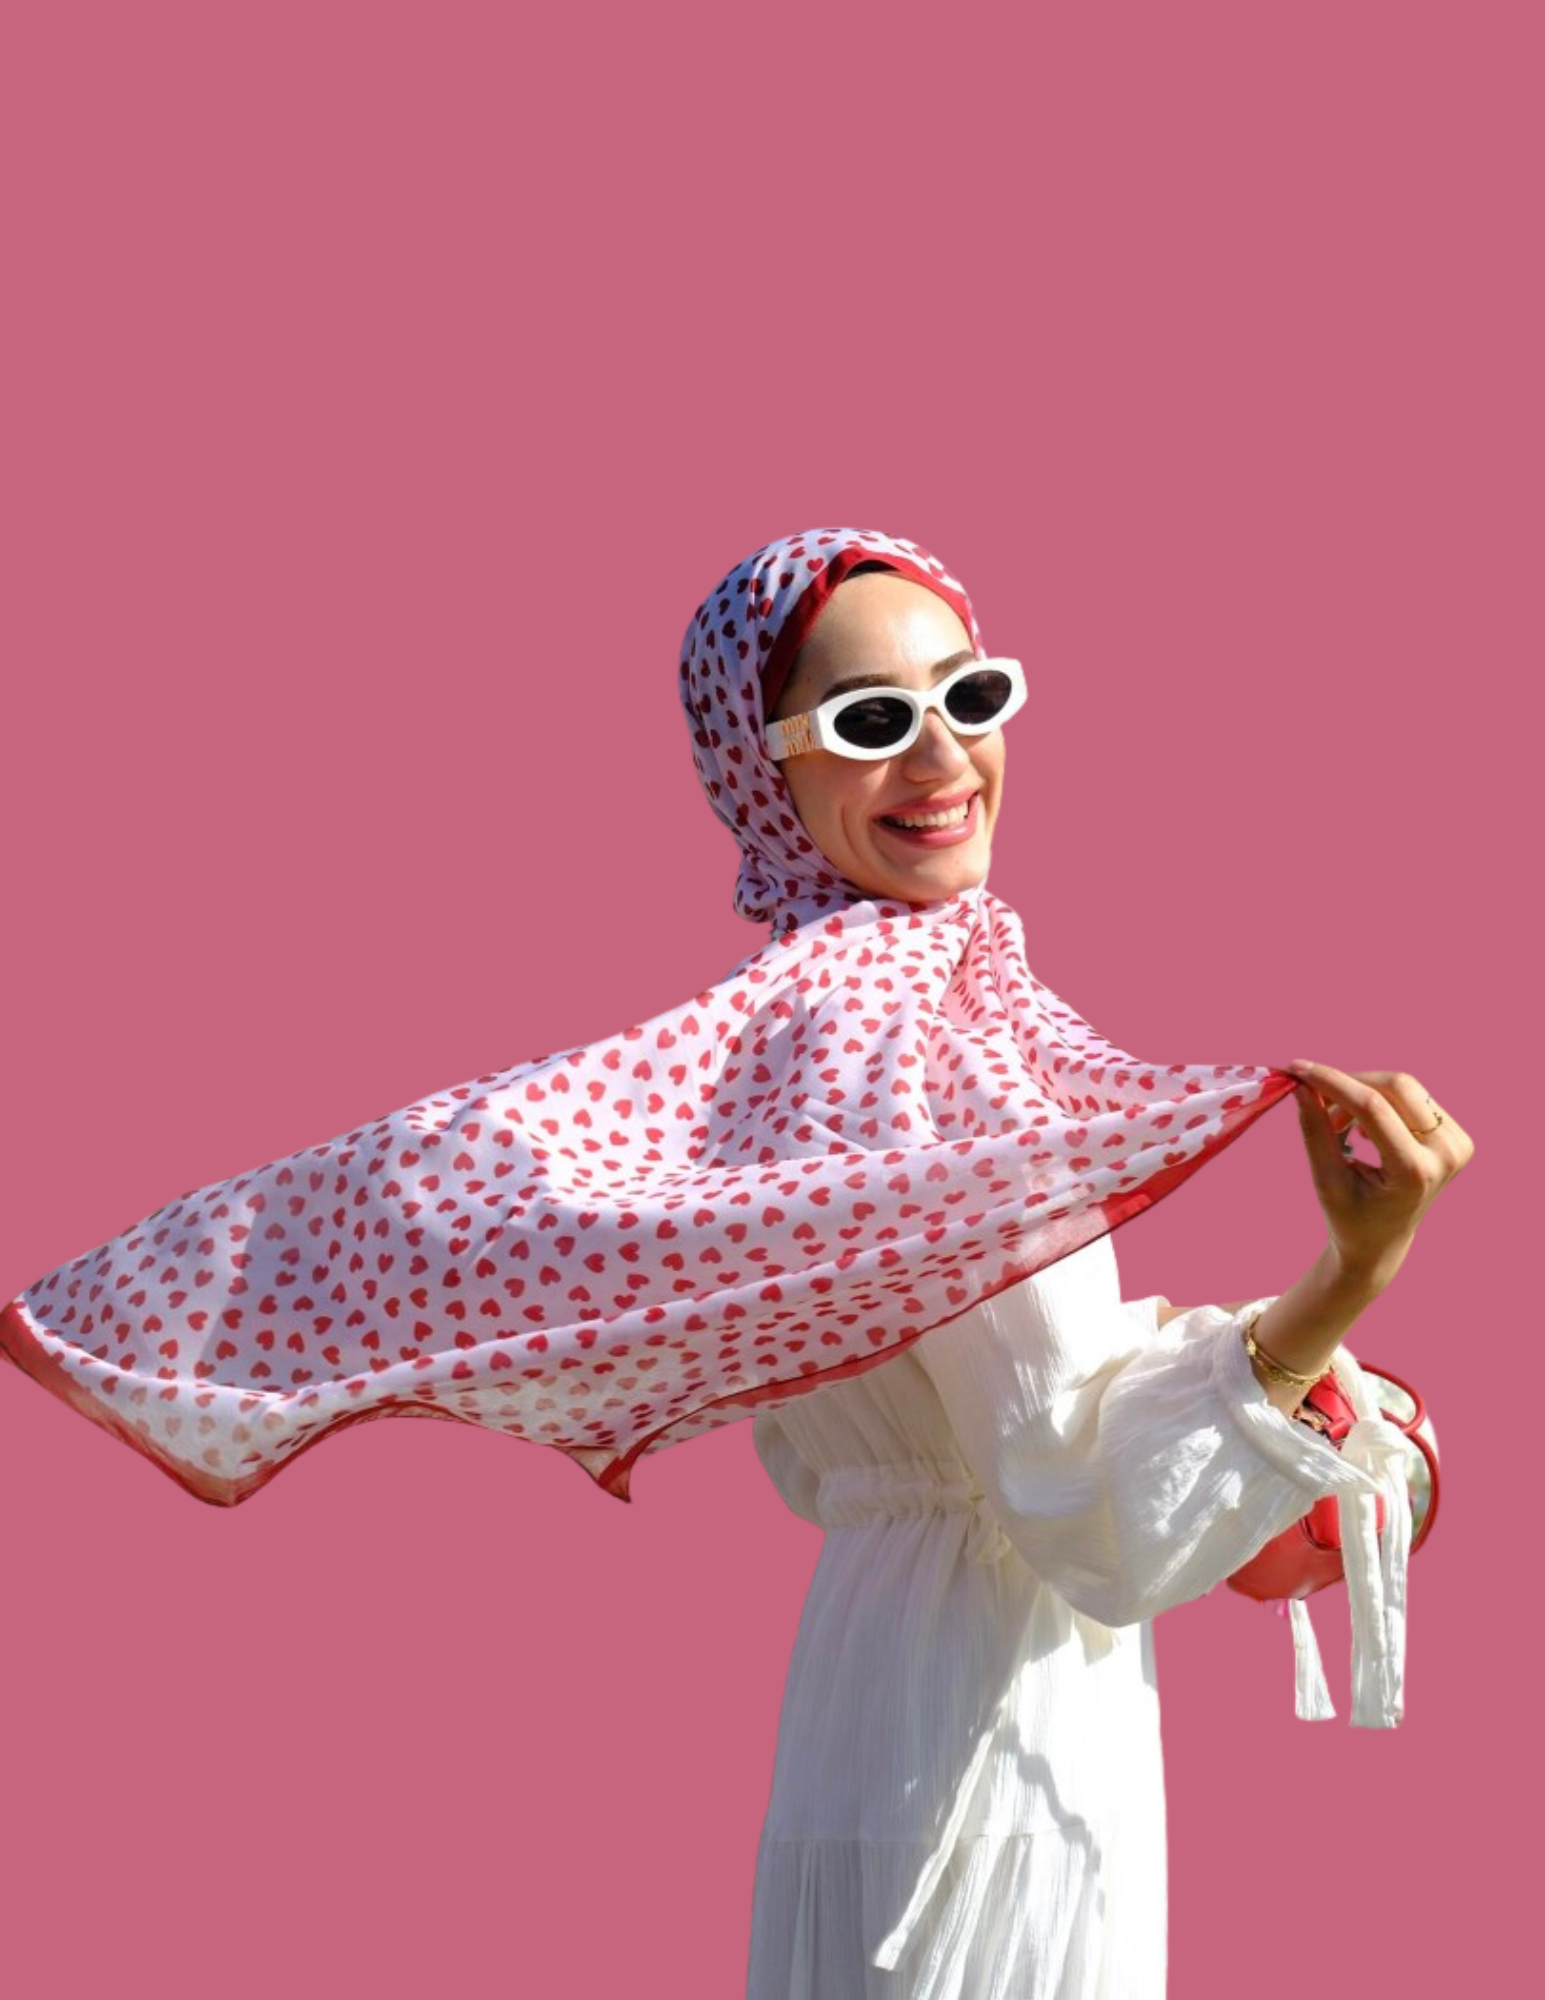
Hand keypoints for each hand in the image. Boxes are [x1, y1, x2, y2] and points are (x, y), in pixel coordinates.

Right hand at [1283, 1060, 1474, 1292]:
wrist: (1382, 1242)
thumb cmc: (1348, 1217)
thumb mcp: (1326, 1179)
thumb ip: (1314, 1130)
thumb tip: (1300, 1084)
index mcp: (1415, 1172)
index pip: (1373, 1107)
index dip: (1333, 1082)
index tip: (1297, 1069)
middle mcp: (1446, 1155)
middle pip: (1395, 1085)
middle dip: (1349, 1084)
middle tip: (1317, 1102)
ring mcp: (1458, 1144)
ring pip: (1403, 1086)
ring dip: (1361, 1093)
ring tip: (1338, 1124)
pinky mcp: (1456, 1136)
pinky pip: (1412, 1096)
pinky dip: (1378, 1101)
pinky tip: (1362, 1128)